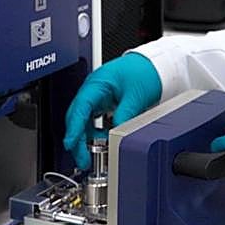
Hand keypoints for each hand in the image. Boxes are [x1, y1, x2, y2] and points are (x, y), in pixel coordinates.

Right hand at [63, 52, 161, 169]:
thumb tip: (115, 136)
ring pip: (83, 120)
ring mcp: (96, 96)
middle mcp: (93, 89)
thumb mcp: (136, 96)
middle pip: (77, 116)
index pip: (80, 108)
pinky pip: (92, 120)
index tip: (70, 143)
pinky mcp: (102, 102)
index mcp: (97, 83)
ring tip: (91, 155)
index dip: (74, 128)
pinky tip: (101, 142)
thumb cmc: (144, 71)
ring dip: (84, 138)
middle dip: (76, 139)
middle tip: (83, 159)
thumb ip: (124, 116)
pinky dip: (93, 133)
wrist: (154, 65)